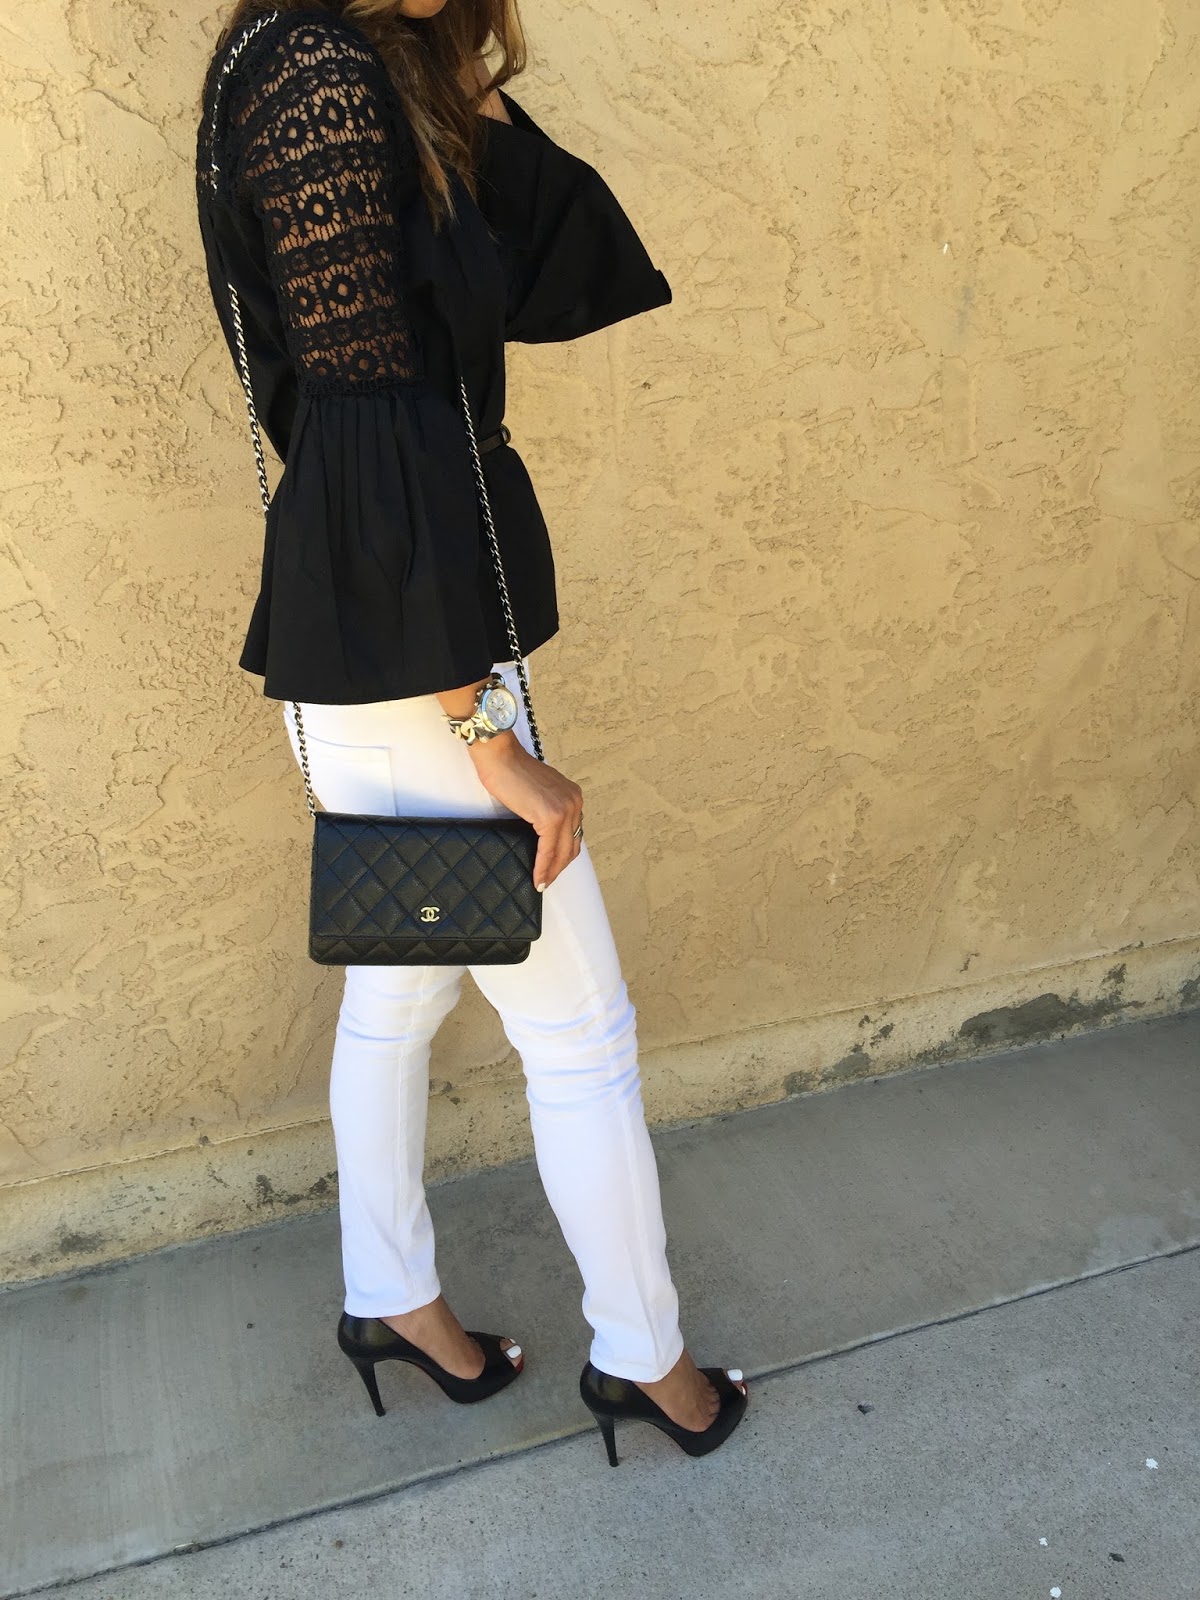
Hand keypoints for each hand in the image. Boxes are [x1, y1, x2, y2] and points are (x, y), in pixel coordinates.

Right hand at [467, 732, 582, 890]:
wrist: (499, 757)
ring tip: (542, 883)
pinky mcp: (550, 816)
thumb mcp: (537, 793)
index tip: (554, 869)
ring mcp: (565, 809)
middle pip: (572, 844)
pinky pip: (548, 849)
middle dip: (560, 866)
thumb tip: (543, 835)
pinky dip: (543, 866)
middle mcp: (574, 802)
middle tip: (547, 881)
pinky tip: (537, 877)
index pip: (573, 833)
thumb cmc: (510, 771)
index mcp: (573, 796)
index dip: (564, 855)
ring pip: (562, 850)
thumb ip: (546, 810)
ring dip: (552, 871)